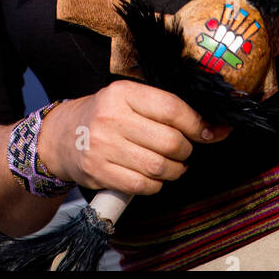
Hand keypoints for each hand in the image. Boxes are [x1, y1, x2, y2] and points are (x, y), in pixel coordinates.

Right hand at [36, 81, 230, 197]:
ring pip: (159, 167)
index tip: (208, 132)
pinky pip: (142, 185)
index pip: (172, 108)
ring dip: (174, 170)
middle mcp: (112, 117)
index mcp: (123, 93)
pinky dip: (156, 185)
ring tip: (172, 165)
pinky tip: (153, 177)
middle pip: (170, 141)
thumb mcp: (130, 99)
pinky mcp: (99, 172)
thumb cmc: (105, 115)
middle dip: (186, 150)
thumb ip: (167, 110)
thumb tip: (215, 128)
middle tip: (185, 150)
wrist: (63, 136)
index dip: (196, 124)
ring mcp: (104, 146)